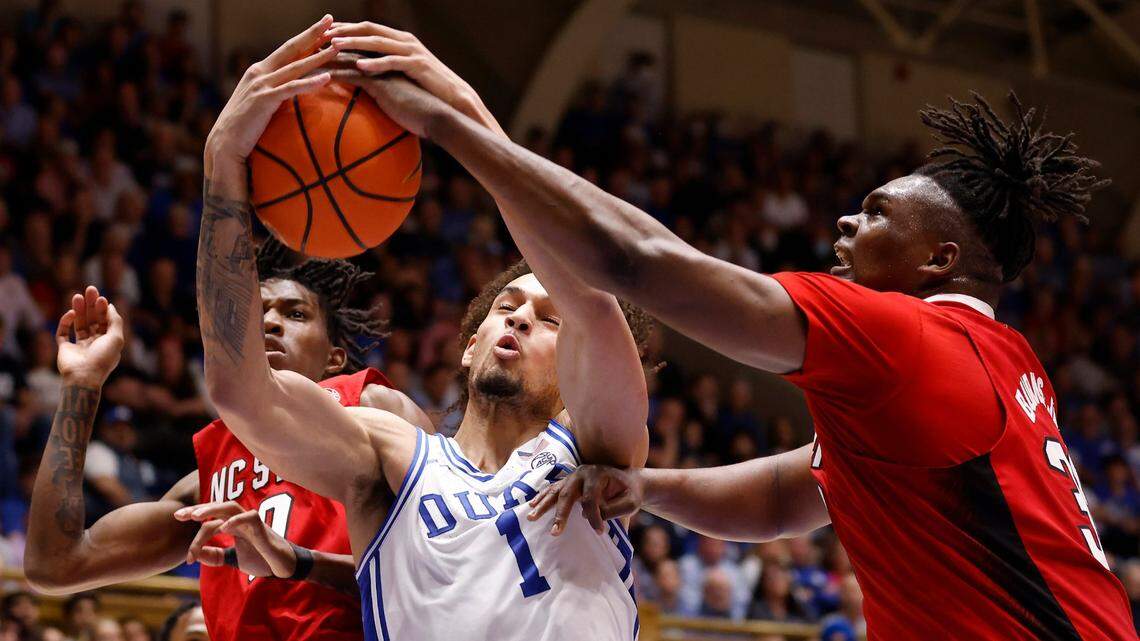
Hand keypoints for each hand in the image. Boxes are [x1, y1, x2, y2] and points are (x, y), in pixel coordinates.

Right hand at [56, 286, 124, 387]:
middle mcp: (94, 344)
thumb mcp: (116, 338)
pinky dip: (66, 322)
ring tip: (77, 295)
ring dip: (79, 310)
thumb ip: (115, 321)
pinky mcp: (64, 349)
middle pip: (93, 320)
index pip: (106, 322)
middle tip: (90, 289)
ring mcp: (79, 346)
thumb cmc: (102, 358)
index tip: (101, 298)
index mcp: (108, 343)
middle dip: (91, 305)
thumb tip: (111, 305)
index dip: (104, 309)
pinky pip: (63, 332)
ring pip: (79, 324)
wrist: (83, 377)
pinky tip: (71, 313)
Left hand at [175, 502, 296, 577]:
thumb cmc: (263, 560)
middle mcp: (241, 520)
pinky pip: (249, 517)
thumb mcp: (234, 559)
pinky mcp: (263, 529)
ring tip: (196, 516)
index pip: (210, 522)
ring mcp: (252, 522)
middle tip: (178, 515)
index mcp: (234, 525)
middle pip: (217, 506)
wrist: (285, 567)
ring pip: (231, 506)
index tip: (188, 558)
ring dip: (212, 509)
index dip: (196, 537)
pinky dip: (235, 520)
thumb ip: (216, 555)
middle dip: (197, 509)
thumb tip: (196, 554)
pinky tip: (223, 528)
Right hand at [204, 15, 338, 164]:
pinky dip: (309, 83)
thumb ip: (277, 93)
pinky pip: (291, 89)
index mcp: (261, 71)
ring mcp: (261, 85)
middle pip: (291, 49)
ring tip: (336, 47)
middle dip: (311, 33)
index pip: (288, 49)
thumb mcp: (262, 103)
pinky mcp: (263, 100)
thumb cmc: (246, 127)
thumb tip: (296, 91)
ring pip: (294, 67)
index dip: (305, 36)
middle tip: (330, 19)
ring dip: (317, 56)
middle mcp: (260, 72)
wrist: (225, 143)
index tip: (323, 25)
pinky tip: (326, 78)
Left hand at [325, 22, 504, 136]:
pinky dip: (375, 62)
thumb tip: (365, 77)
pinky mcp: (418, 66)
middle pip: (369, 30)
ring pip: (378, 42)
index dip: (346, 31)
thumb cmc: (428, 95)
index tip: (324, 35)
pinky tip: (359, 65)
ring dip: (354, 43)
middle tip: (322, 35)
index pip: (368, 31)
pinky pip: (392, 62)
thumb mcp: (404, 79)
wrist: (455, 105)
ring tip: (333, 46)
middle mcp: (406, 42)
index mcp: (401, 43)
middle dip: (345, 31)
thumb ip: (387, 72)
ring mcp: (412, 52)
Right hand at [526, 465, 643, 535]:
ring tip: (532, 517)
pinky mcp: (568, 481)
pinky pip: (552, 489)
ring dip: (543, 505)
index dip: (594, 517)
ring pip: (555, 491)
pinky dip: (542, 497)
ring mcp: (573, 476)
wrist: (629, 482)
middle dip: (560, 514)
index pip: (590, 498)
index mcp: (598, 474)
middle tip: (555, 532)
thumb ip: (614, 509)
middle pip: (567, 494)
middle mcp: (582, 472)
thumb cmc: (630, 493)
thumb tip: (589, 515)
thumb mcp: (631, 503)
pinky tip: (531, 506)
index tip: (600, 532)